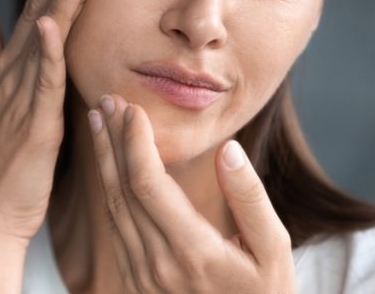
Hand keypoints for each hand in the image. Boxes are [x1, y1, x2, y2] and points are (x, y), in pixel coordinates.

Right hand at [0, 0, 94, 291]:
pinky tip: (50, 25)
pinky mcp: (32, 124)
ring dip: (55, 6)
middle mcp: (9, 80)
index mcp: (4, 74)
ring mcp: (19, 101)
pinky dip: (47, 53)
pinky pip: (42, 83)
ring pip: (42, 45)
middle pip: (34, 23)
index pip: (28, 20)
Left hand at [88, 94, 294, 293]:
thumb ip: (251, 199)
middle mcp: (158, 265)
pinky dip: (108, 188)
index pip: (148, 184)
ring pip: (112, 206)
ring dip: (103, 160)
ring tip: (99, 122)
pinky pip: (115, 227)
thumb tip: (228, 150)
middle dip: (111, 140)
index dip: (134, 141)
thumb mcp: (275, 250)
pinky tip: (108, 164)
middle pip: (121, 189)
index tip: (133, 108)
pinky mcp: (135, 281)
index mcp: (193, 251)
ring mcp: (142, 276)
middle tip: (107, 100)